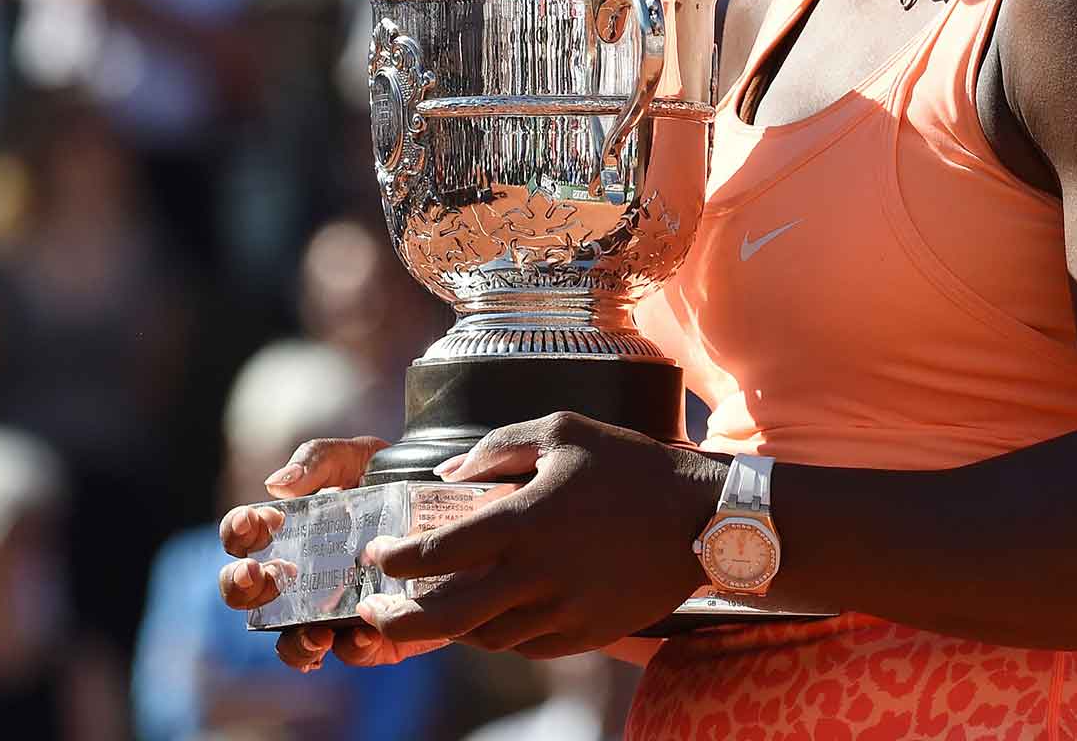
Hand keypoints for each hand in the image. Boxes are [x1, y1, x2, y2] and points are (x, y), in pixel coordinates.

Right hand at [216, 436, 447, 671]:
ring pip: (292, 642)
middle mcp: (301, 577)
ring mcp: (333, 608)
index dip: (237, 533)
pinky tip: (363, 634)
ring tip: (314, 633)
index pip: (243, 538)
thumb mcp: (353, 456)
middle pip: (250, 596)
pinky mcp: (373, 630)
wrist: (443, 496)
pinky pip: (352, 653)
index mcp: (287, 533)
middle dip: (243, 589)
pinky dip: (352, 650)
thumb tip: (277, 483)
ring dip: (294, 643)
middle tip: (259, 576)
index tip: (253, 523)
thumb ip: (317, 459)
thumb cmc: (387, 473)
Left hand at [352, 412, 722, 659]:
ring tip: (433, 607)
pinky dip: (496, 634)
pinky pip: (524, 646)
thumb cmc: (631, 465)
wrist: (703, 517)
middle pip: (444, 619)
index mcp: (524, 522)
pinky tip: (489, 614)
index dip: (394, 560)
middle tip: (374, 613)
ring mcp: (561, 612)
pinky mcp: (585, 635)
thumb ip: (498, 448)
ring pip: (482, 637)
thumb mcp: (562, 431)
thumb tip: (449, 474)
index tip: (376, 555)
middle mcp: (536, 576)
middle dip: (396, 620)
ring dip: (449, 627)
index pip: (436, 554)